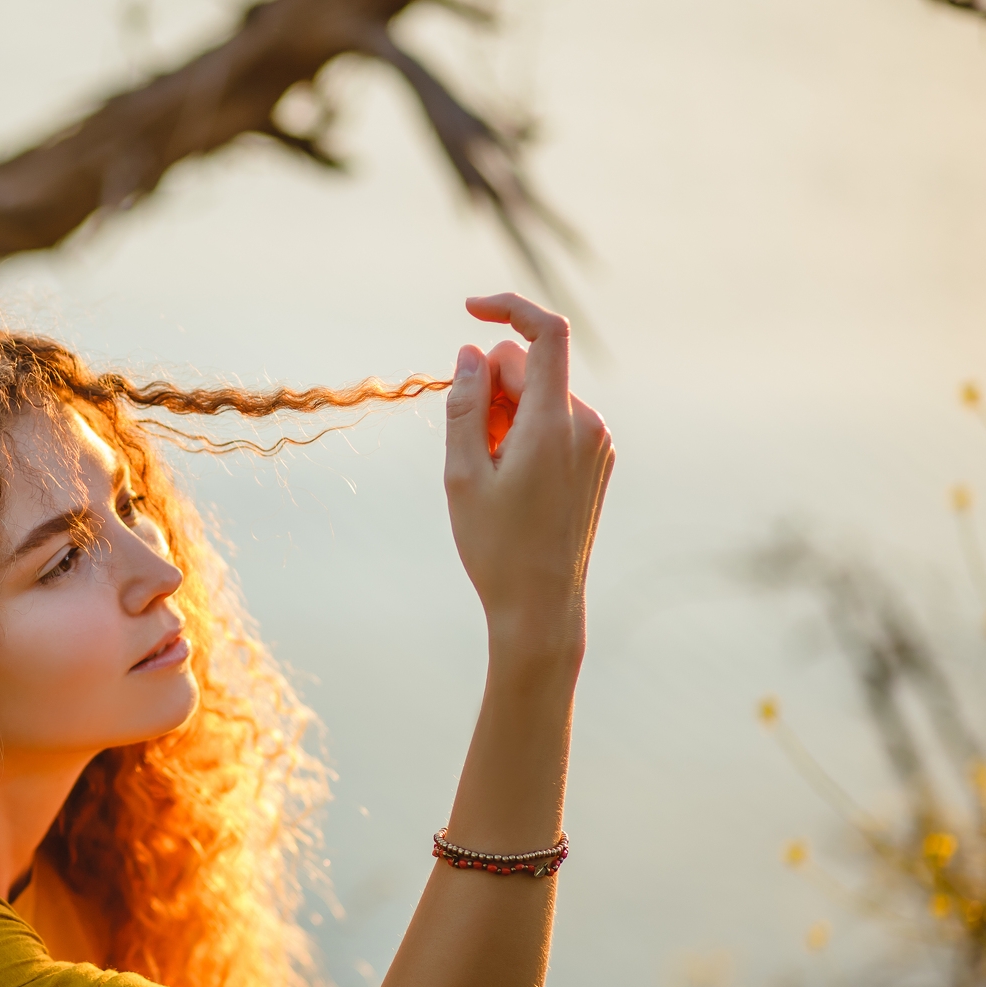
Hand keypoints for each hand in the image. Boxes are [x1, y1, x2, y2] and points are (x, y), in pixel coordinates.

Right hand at [445, 293, 613, 660]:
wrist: (541, 605)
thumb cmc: (496, 545)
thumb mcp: (462, 474)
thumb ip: (466, 406)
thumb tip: (471, 353)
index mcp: (554, 424)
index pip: (545, 335)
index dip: (508, 309)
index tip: (469, 310)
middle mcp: (586, 424)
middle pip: (531, 369)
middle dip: (491, 386)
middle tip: (466, 444)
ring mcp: (597, 442)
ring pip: (540, 395)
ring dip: (505, 413)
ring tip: (489, 472)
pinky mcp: (596, 458)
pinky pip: (554, 419)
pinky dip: (523, 430)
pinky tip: (509, 480)